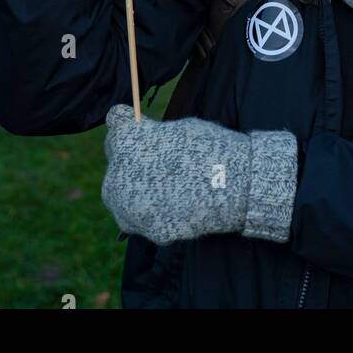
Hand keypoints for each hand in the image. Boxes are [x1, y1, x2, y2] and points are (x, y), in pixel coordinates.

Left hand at [101, 104, 297, 246]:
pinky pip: (143, 220)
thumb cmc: (209, 147)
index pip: (116, 121)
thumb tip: (142, 138)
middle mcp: (117, 174)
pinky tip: (177, 204)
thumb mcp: (177, 128)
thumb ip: (151, 133)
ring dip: (136, 192)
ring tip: (169, 186)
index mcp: (126, 139)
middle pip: (116, 164)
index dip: (131, 125)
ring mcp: (130, 208)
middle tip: (161, 163)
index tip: (142, 128)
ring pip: (122, 198)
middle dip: (132, 162)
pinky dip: (156, 213)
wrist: (236, 184)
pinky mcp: (148, 230)